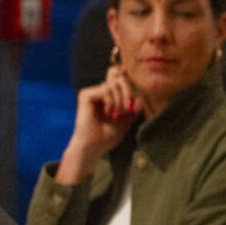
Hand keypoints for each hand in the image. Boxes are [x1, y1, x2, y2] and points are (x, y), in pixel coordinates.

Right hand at [56, 66, 140, 183]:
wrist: (93, 147)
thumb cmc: (107, 137)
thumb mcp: (126, 120)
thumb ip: (133, 108)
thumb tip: (140, 97)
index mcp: (108, 96)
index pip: (120, 78)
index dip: (129, 84)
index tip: (132, 104)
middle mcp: (99, 92)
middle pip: (118, 76)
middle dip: (128, 91)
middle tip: (128, 107)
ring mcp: (92, 93)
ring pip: (113, 84)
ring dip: (119, 100)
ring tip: (116, 115)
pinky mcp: (85, 95)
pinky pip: (105, 90)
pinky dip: (111, 101)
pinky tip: (108, 113)